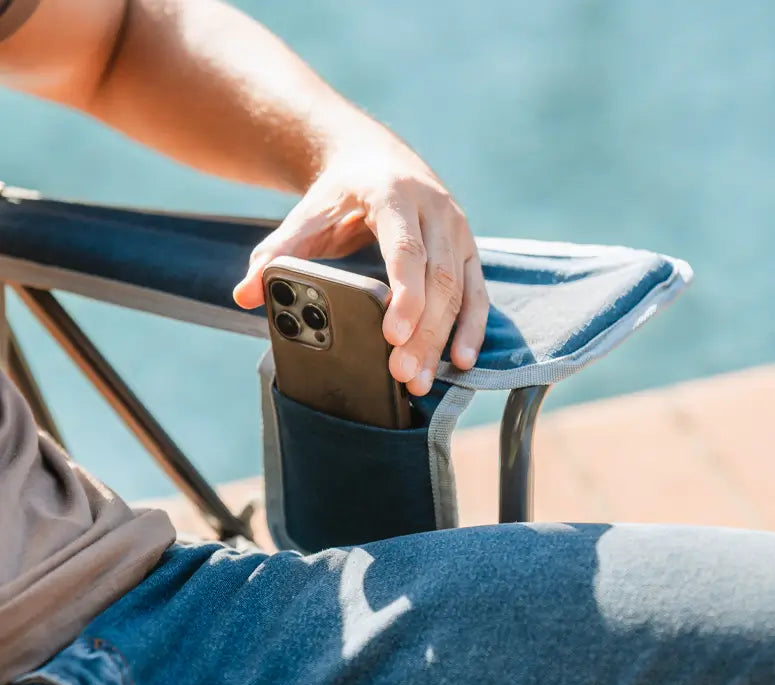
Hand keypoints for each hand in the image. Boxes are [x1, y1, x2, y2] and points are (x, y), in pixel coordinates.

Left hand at [234, 135, 488, 395]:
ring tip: (422, 381)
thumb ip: (276, 253)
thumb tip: (244, 294)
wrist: (375, 158)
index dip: (405, 294)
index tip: (393, 336)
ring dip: (443, 340)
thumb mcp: (306, 215)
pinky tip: (460, 361)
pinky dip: (472, 329)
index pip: (406, 249)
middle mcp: (436, 210)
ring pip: (460, 291)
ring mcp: (458, 230)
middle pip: (437, 279)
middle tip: (403, 376)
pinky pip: (478, 293)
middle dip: (423, 332)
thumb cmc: (340, 194)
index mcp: (395, 196)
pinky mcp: (469, 249)